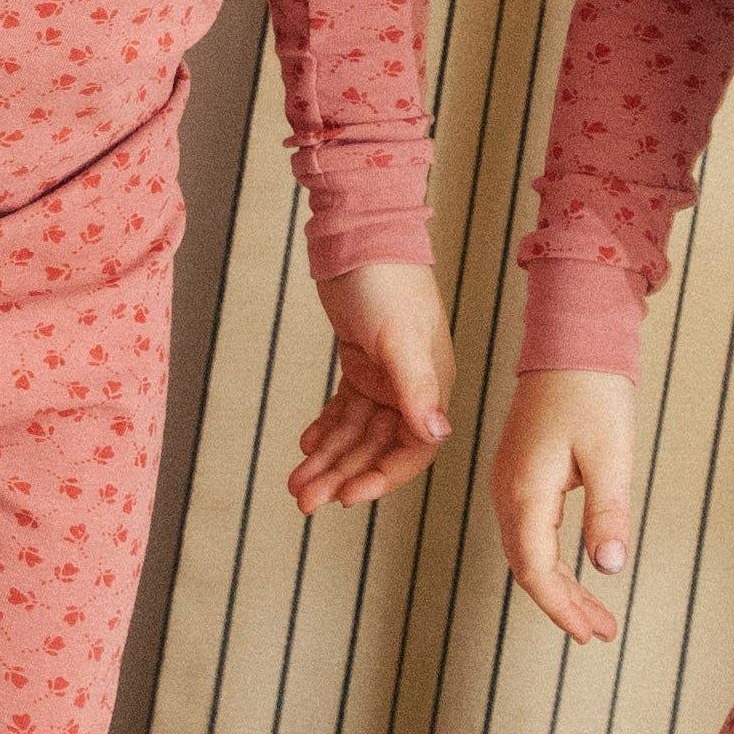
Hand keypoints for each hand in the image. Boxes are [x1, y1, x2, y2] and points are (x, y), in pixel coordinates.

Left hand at [286, 261, 455, 512]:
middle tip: (304, 499)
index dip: (382, 475)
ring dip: (327, 458)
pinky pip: (344, 410)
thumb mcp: (399, 337)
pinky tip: (305, 444)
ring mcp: (385, 377)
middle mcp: (411, 387)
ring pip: (356, 433)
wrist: (360, 234)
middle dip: (342, 474)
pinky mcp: (361, 364)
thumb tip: (437, 433)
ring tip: (295, 483)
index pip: (413, 448)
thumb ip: (416, 387)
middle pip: (377, 447)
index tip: (348, 496)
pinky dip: (326, 429)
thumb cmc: (386, 280)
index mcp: (431, 384)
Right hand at [489, 368, 639, 643]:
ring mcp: (509, 482)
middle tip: (599, 632)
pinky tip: (574, 571)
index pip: (536, 570)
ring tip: (593, 614)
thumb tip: (608, 567)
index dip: (562, 607)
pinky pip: (529, 531)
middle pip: (528, 567)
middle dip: (563, 604)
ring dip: (559, 585)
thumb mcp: (610, 455)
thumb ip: (607, 513)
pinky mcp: (519, 473)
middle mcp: (507, 491)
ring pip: (527, 551)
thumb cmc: (593, 393)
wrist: (571, 341)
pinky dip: (550, 559)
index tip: (590, 632)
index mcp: (525, 491)